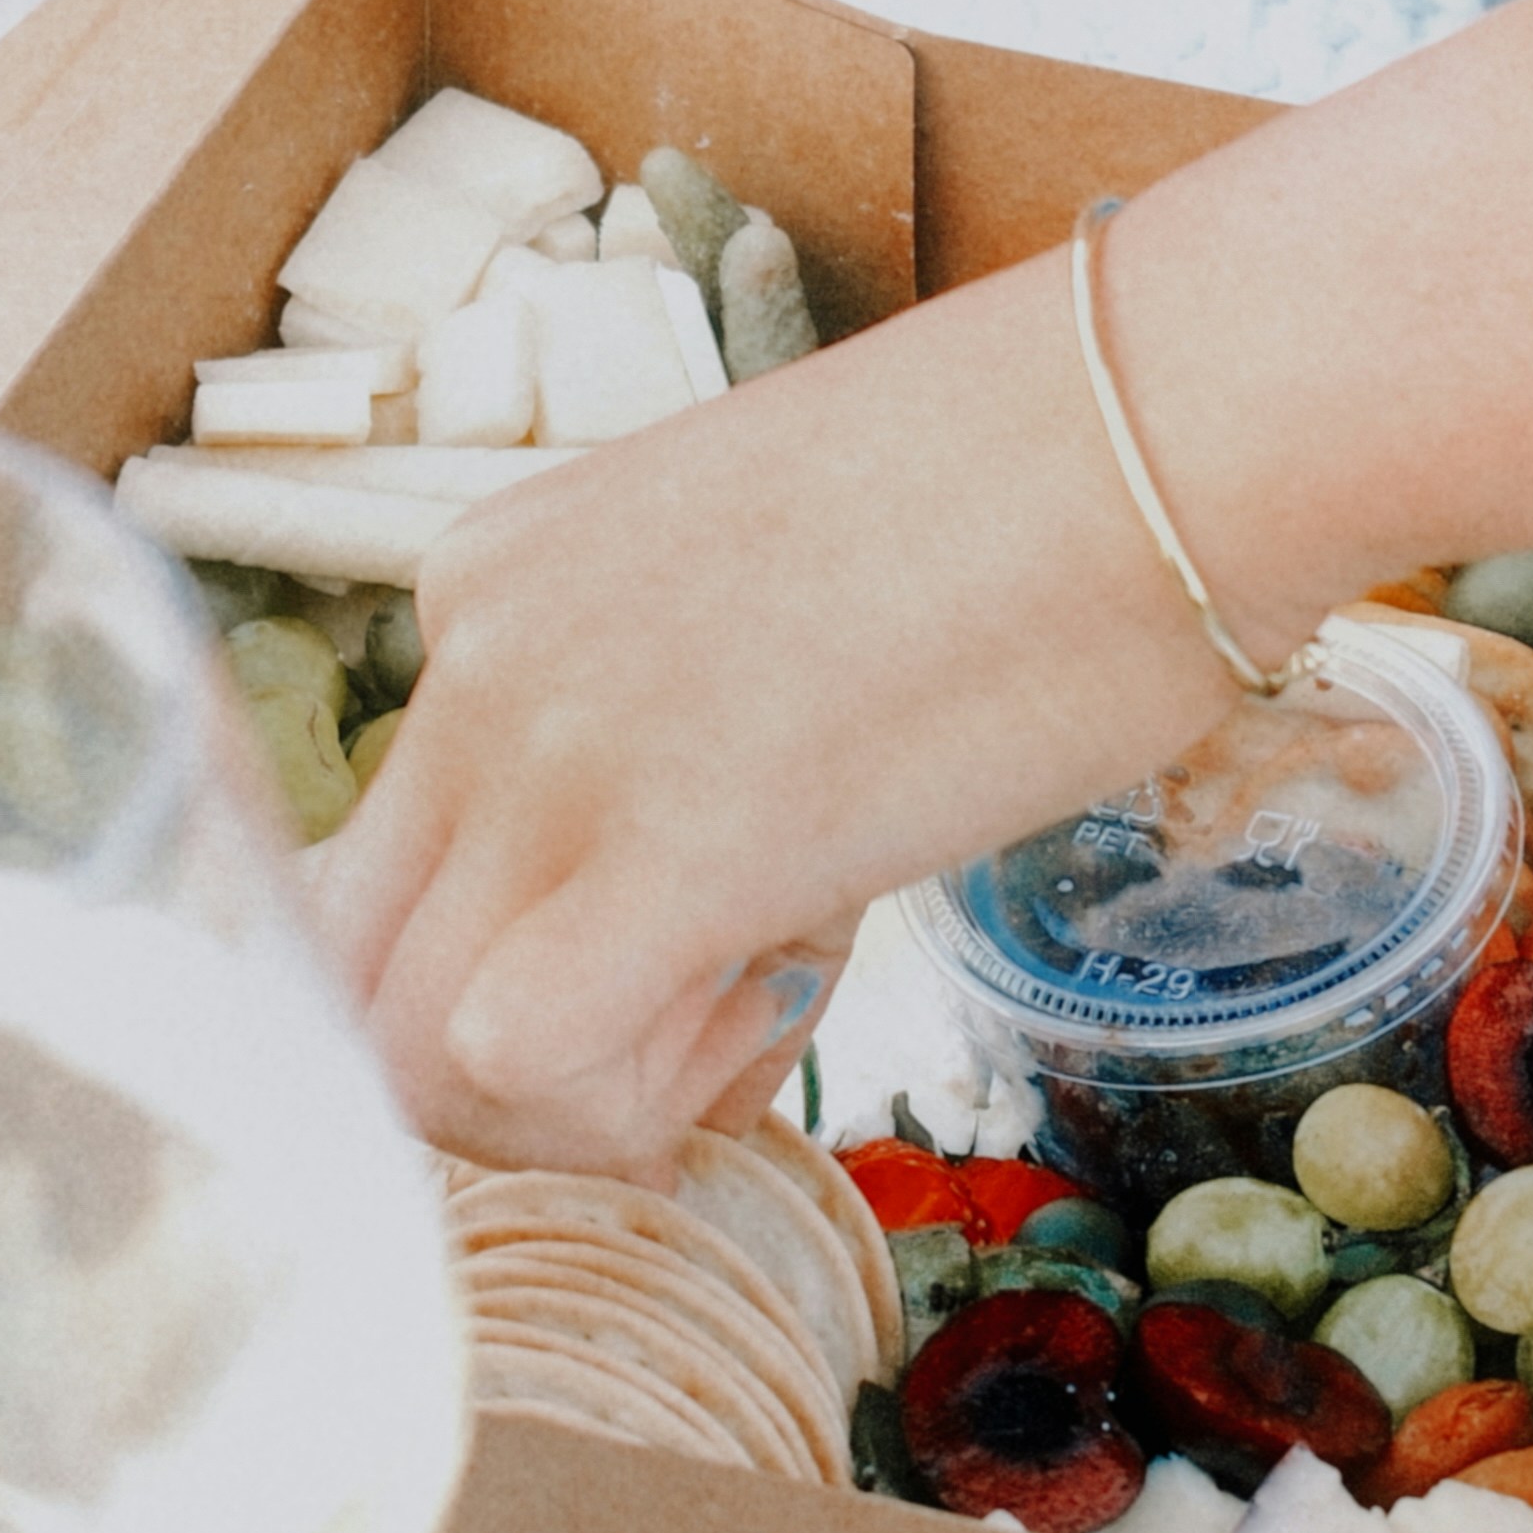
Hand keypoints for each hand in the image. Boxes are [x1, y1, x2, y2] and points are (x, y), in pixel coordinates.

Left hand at [315, 260, 1212, 1173]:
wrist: (1170, 425)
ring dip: (570, 1103)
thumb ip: (678, 730)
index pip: (400, 858)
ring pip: (410, 1042)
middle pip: (361, 970)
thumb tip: (686, 916)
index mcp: (494, 587)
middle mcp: (478, 657)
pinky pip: (519, 1059)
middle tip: (699, 1027)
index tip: (697, 941)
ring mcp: (554, 745)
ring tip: (750, 1012)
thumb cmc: (1039, 505)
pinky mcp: (671, 842)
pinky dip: (627, 1107)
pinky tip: (768, 1014)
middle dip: (508, 1065)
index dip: (529, 948)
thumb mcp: (773, 599)